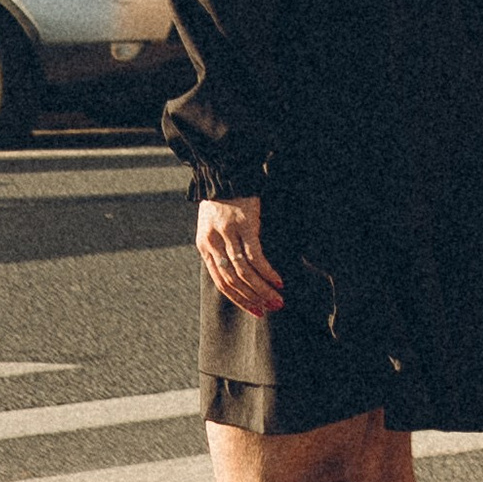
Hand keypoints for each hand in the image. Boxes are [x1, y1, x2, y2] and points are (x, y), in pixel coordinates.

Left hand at [198, 191, 282, 316]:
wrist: (224, 171)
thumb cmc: (222, 201)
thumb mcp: (213, 227)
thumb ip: (221, 249)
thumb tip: (237, 276)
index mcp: (204, 246)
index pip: (221, 282)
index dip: (239, 299)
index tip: (256, 310)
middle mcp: (213, 243)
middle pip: (232, 281)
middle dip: (253, 298)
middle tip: (271, 308)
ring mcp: (228, 234)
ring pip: (244, 272)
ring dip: (262, 289)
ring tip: (277, 299)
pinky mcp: (244, 224)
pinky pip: (255, 256)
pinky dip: (267, 271)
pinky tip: (278, 280)